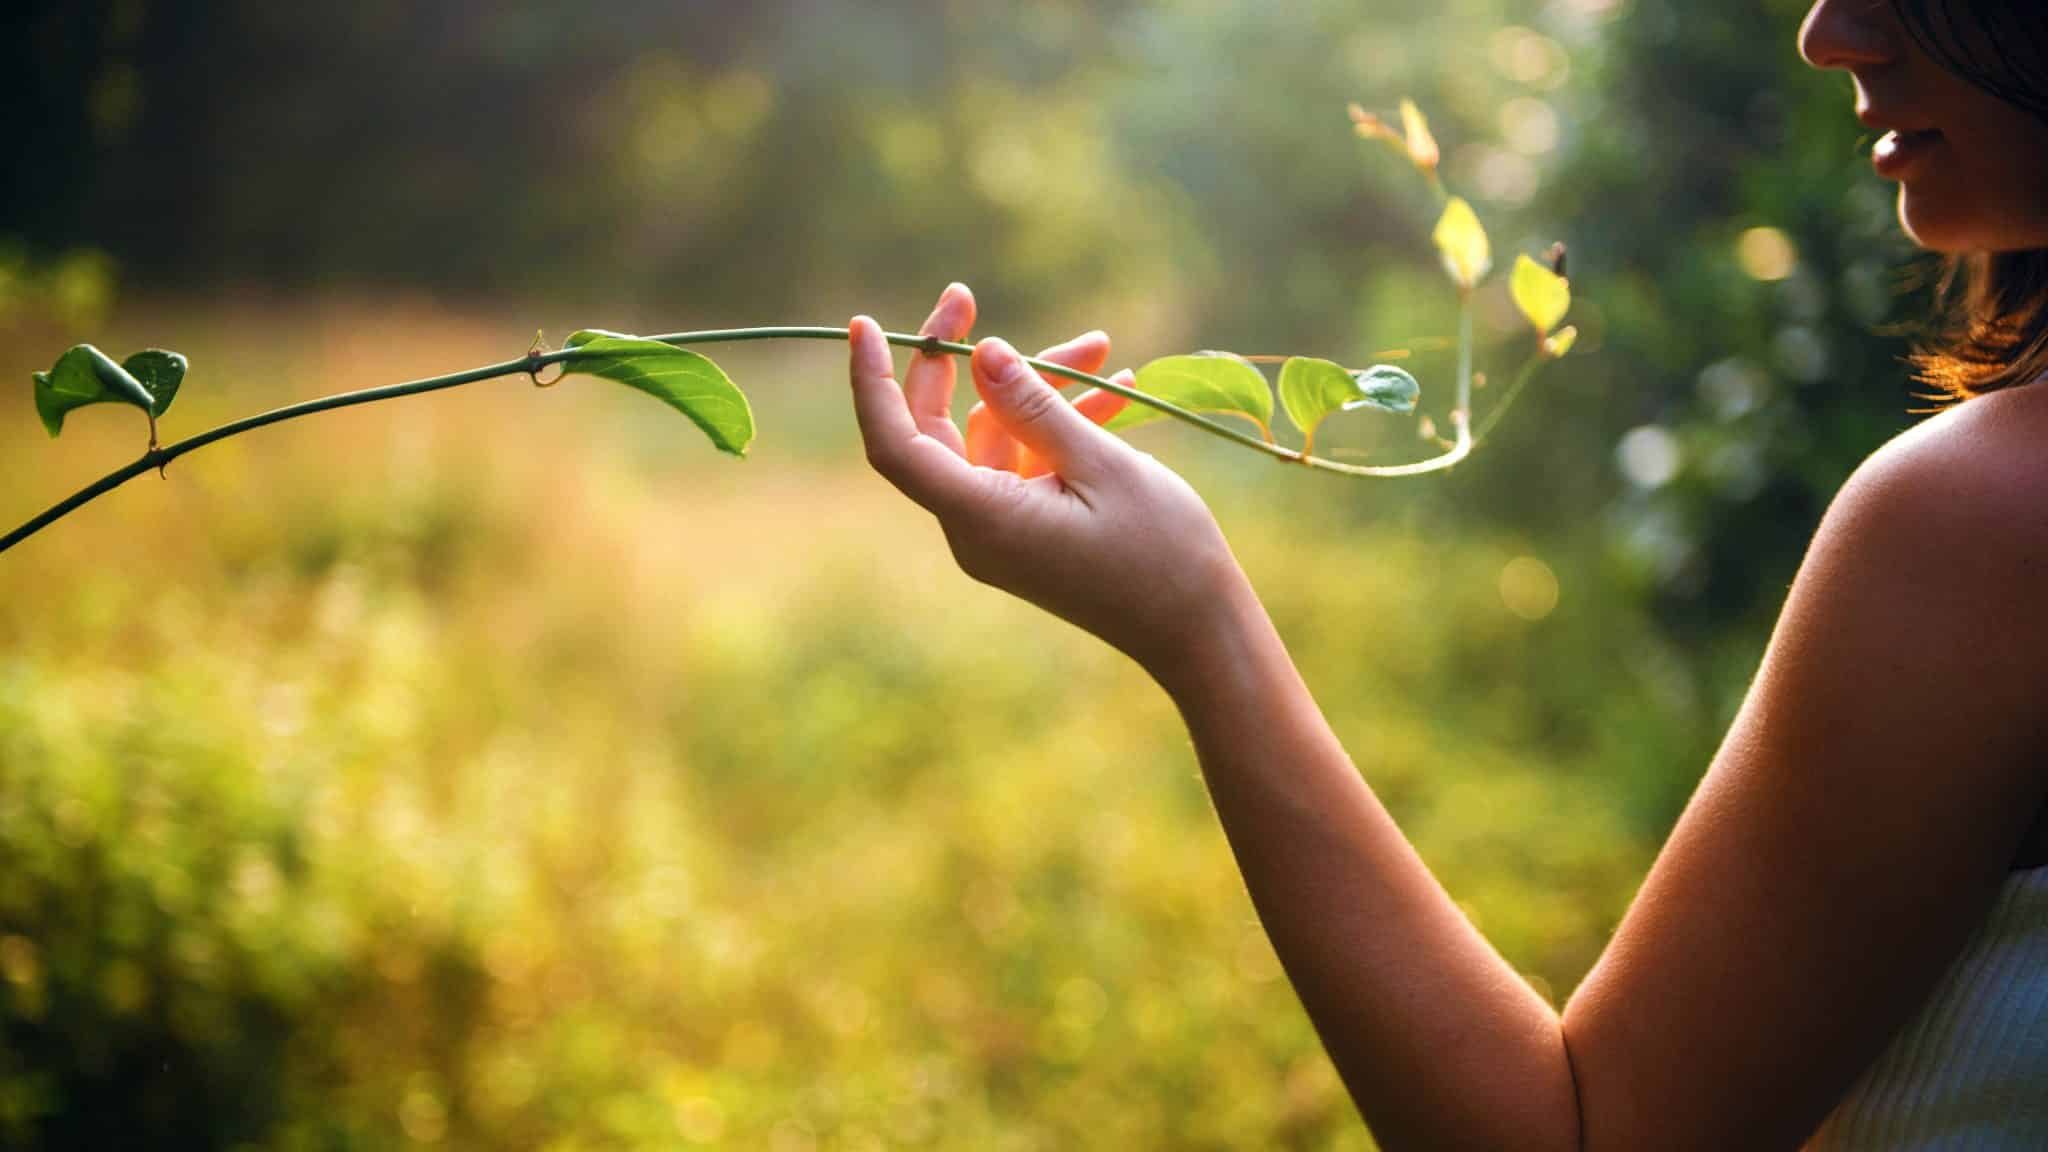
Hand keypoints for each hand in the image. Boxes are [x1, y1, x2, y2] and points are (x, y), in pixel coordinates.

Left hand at [848, 283, 1250, 677]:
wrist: (1199, 629)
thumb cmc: (1161, 550)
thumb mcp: (1102, 463)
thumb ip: (1036, 406)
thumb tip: (982, 352)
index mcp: (979, 517)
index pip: (894, 444)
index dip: (873, 383)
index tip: (867, 324)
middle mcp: (974, 527)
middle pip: (933, 430)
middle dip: (955, 362)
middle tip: (966, 295)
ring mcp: (1000, 531)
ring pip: (992, 437)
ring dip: (1036, 389)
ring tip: (1101, 348)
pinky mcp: (1028, 530)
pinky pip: (1024, 462)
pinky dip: (1056, 426)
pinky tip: (1114, 390)